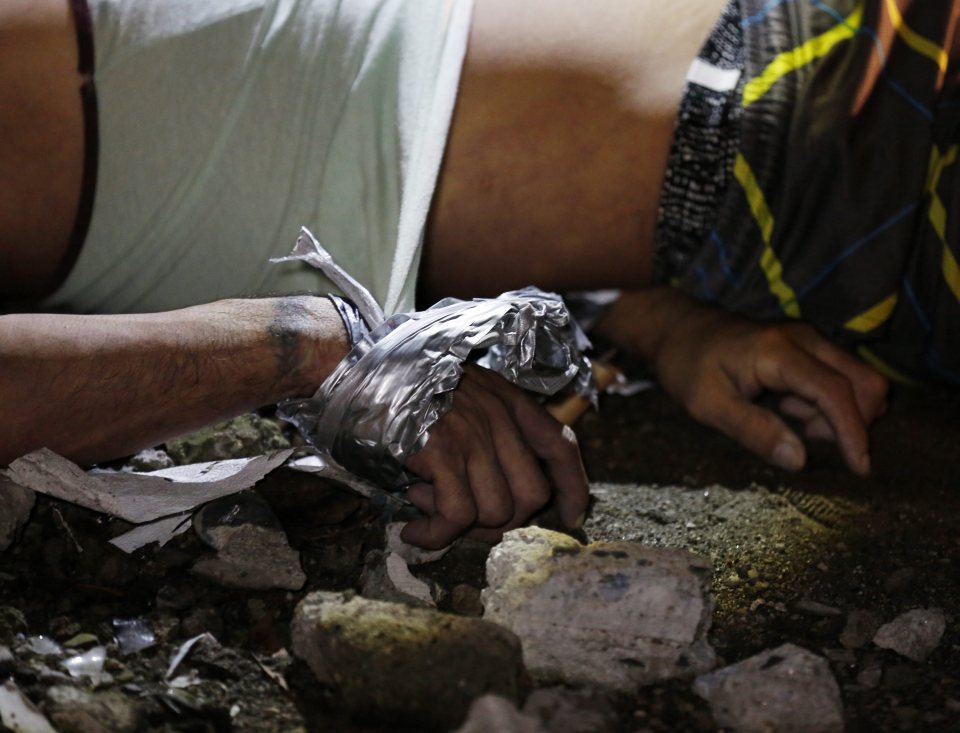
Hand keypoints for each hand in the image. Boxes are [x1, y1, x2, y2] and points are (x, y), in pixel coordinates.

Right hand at [399, 364, 588, 548]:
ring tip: (426, 503)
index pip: (560, 445)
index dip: (573, 487)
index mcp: (508, 399)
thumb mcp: (459, 399)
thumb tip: (504, 500)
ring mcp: (472, 432)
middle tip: (463, 518)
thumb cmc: (399, 391)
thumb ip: (488, 434)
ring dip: (461, 525)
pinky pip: (456, 517)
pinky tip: (412, 531)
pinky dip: (434, 536)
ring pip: (497, 511)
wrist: (351, 369)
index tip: (571, 516)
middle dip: (502, 521)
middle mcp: (497, 414)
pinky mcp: (441, 451)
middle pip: (532, 495)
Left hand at [652, 299, 887, 474]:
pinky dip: (831, 403)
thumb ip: (752, 430)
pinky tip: (791, 410)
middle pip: (864, 381)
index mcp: (779, 351)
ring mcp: (810, 339)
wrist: (678, 328)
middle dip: (855, 421)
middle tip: (811, 440)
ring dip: (842, 413)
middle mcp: (804, 338)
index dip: (852, 432)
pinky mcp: (809, 346)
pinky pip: (841, 377)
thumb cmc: (687, 366)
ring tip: (794, 423)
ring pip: (858, 380)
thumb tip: (798, 460)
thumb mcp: (707, 405)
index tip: (860, 469)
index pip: (834, 391)